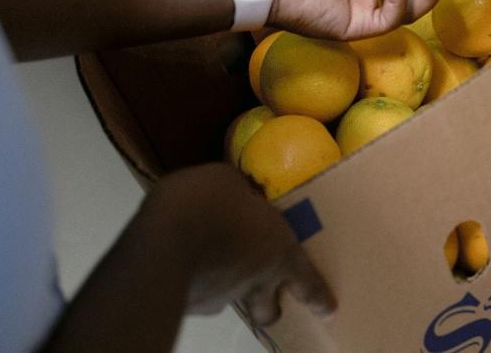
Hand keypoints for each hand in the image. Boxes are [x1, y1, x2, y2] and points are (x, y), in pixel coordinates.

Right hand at [145, 163, 333, 323]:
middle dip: (269, 308)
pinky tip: (178, 260)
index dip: (318, 296)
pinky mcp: (190, 304)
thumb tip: (239, 193)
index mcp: (278, 251)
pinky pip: (197, 293)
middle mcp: (254, 280)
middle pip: (268, 310)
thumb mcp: (230, 181)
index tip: (328, 310)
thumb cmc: (208, 203)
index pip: (306, 280)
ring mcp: (221, 297)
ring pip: (230, 299)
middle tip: (264, 299)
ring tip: (207, 261)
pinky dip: (193, 280)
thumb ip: (241, 192)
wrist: (161, 242)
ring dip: (225, 285)